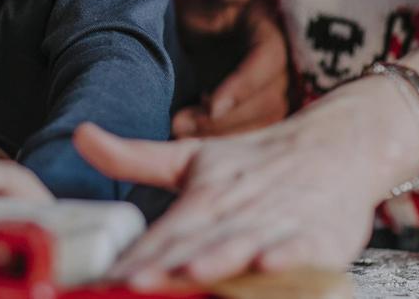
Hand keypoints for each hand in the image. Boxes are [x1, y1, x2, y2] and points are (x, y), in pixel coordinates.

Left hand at [74, 78, 418, 284]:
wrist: (338, 144)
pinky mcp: (320, 238)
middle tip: (129, 285)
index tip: (104, 277)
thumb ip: (134, 158)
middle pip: (195, 246)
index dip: (135, 257)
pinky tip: (268, 266)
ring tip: (187, 273)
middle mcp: (235, 214)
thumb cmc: (258, 161)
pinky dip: (287, 259)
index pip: (163, 234)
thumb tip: (80, 134)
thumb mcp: (193, 158)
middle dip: (164, 269)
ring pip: (241, 248)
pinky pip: (302, 251)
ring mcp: (277, 226)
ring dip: (216, 261)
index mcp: (203, 198)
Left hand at [173, 0, 289, 136]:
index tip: (210, 103)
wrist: (194, 20)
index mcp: (272, 34)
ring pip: (258, 124)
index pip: (267, 63)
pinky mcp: (255, 112)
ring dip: (221, 136)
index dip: (242, 85)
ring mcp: (269, 93)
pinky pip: (247, 134)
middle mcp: (279, 68)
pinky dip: (221, 144)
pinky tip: (188, 146)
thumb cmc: (200, 0)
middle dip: (225, 119)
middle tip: (179, 125)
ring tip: (177, 135)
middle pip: (266, 101)